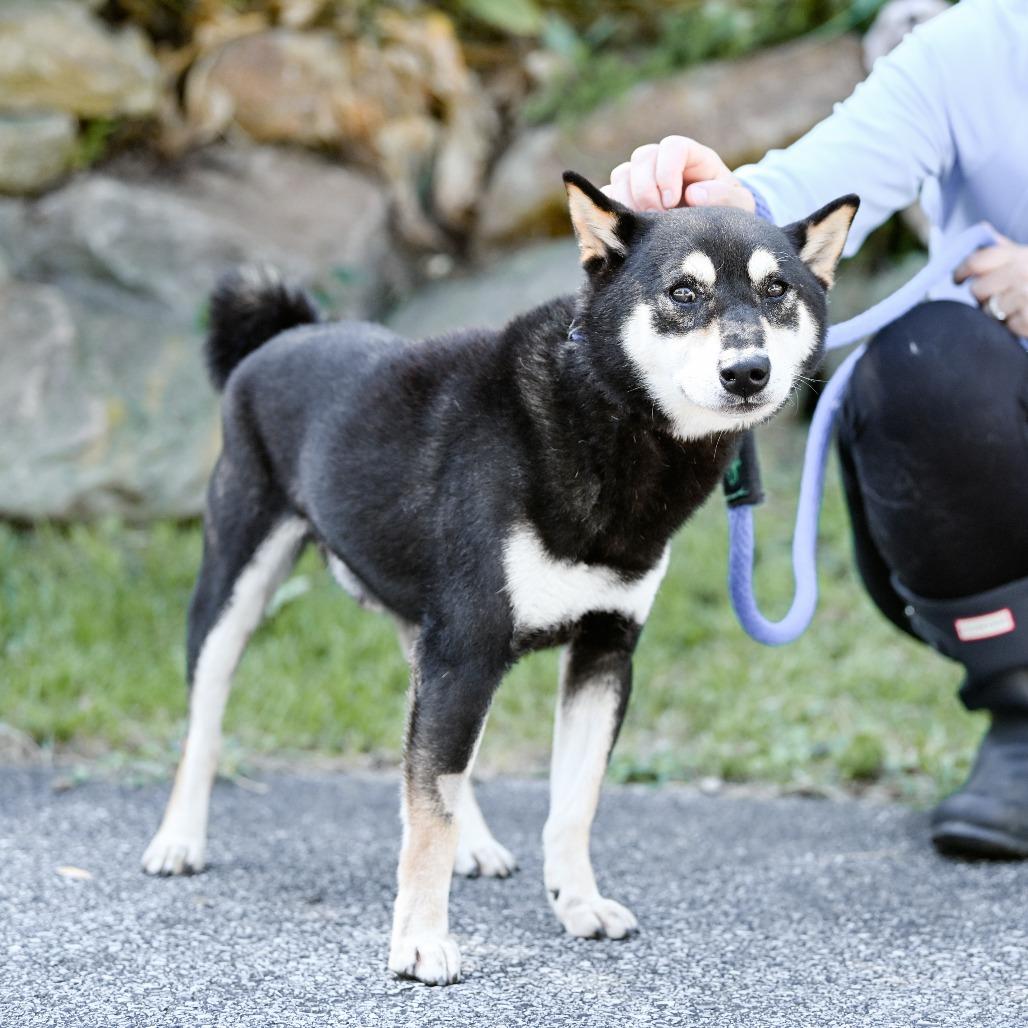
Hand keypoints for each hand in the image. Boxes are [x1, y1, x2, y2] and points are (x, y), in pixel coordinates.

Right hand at [601, 135, 754, 213]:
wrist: (713, 231)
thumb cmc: (728, 213)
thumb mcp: (738, 205)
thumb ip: (724, 197)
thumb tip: (693, 194)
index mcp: (692, 158)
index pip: (672, 147)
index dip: (667, 171)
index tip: (672, 201)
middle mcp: (664, 163)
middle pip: (642, 157)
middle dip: (645, 189)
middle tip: (656, 216)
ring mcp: (643, 179)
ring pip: (622, 174)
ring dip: (628, 199)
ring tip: (644, 224)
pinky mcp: (628, 198)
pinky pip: (609, 194)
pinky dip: (613, 208)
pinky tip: (627, 226)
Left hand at [954, 232, 1027, 335]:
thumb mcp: (1027, 256)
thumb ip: (1006, 248)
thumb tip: (982, 230)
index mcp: (1019, 255)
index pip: (976, 261)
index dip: (961, 271)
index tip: (957, 279)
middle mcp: (1022, 273)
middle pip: (978, 290)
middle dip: (982, 296)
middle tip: (994, 295)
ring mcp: (1026, 296)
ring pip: (989, 311)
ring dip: (997, 312)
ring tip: (1015, 306)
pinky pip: (1007, 327)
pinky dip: (1014, 326)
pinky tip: (1026, 317)